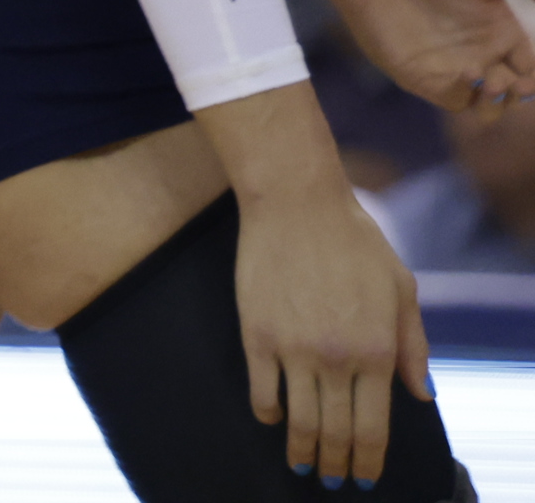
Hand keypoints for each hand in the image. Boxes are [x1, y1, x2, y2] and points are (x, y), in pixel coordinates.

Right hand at [232, 181, 427, 483]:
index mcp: (378, 352)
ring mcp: (294, 349)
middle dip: (336, 465)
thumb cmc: (354, 240)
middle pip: (335, 433)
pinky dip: (267, 414)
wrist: (296, 203)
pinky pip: (261, 390)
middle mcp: (337, 359)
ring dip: (301, 451)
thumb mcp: (401, 289)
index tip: (364, 477)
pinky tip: (271, 419)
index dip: (369, 460)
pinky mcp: (257, 334)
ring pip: (298, 421)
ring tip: (299, 464)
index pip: (374, 428)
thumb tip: (420, 395)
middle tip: (332, 480)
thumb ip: (413, 345)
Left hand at [309, 0, 534, 108]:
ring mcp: (448, 64)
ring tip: (497, 82)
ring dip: (498, 103)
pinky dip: (468, 96)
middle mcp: (478, 50)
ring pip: (487, 104)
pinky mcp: (418, 72)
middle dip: (522, 93)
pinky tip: (470, 73)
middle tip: (518, 82)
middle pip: (514, 90)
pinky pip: (453, 99)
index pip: (531, 64)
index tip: (532, 70)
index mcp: (499, 26)